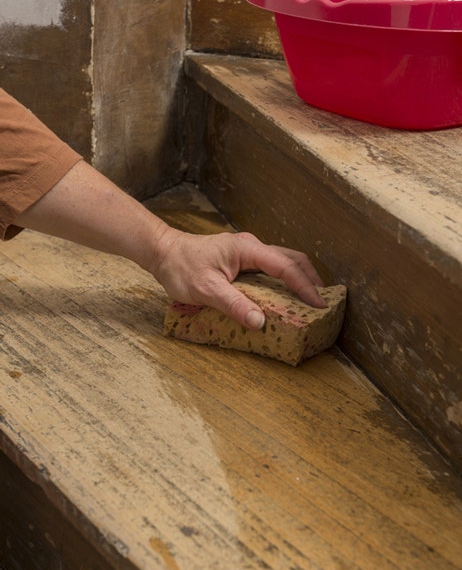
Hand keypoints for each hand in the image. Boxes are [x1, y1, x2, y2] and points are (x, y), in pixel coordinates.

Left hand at [151, 228, 325, 329]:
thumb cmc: (181, 267)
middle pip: (291, 259)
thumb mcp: (205, 290)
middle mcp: (251, 246)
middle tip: (322, 303)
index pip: (285, 267)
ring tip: (309, 300)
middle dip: (310, 279)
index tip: (319, 304)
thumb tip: (260, 322)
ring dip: (298, 278)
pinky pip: (270, 267)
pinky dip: (284, 279)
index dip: (304, 286)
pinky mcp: (241, 259)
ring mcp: (247, 251)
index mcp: (247, 249)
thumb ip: (233, 305)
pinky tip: (284, 295)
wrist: (163, 252)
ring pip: (283, 261)